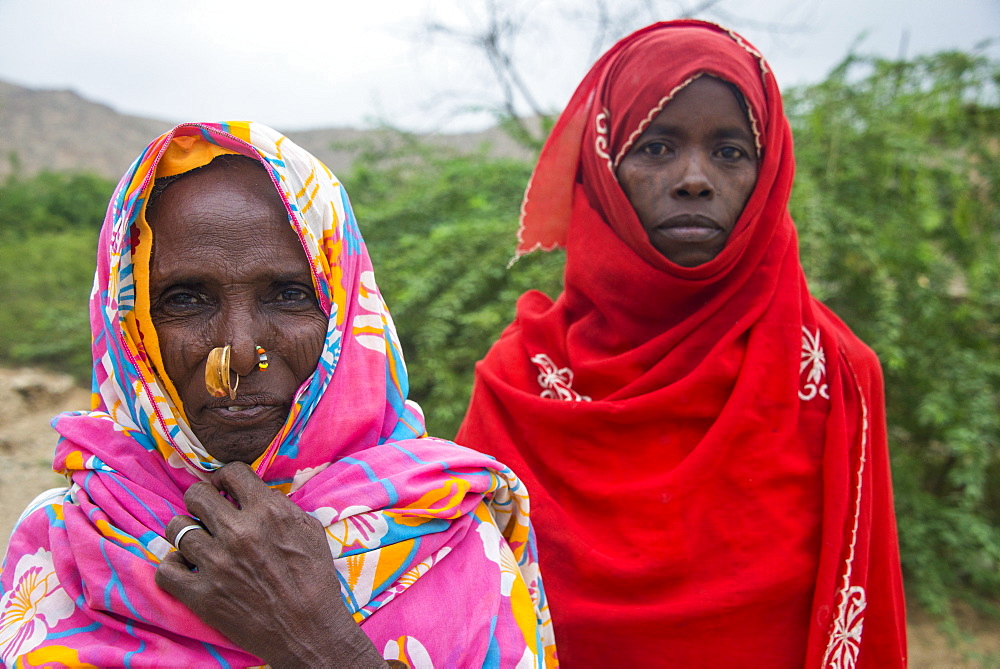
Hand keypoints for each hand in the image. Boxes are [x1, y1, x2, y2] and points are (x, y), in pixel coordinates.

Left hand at [155, 462, 389, 667]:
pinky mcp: (201, 595)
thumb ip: (281, 506)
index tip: (224, 488)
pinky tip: (185, 567)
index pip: (231, 472)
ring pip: (176, 528)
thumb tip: (257, 493)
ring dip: (187, 531)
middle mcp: (238, 532)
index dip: (225, 477)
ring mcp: (216, 564)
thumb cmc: (314, 579)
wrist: (308, 630)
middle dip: (201, 498)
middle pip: (195, 494)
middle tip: (207, 511)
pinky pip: (165, 569)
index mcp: (267, 512)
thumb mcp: (310, 529)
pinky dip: (172, 566)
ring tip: (197, 540)